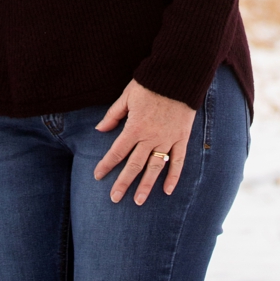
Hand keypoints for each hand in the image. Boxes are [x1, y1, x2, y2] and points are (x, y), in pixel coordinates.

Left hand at [93, 79, 195, 203]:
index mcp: (135, 127)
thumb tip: (99, 129)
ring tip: (139, 201)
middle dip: (123, 183)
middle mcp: (151, 138)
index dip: (106, 164)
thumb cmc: (149, 85)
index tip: (97, 176)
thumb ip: (113, 115)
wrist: (177, 78)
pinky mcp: (182, 139)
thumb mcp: (126, 97)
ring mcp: (168, 140)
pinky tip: (167, 191)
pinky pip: (178, 162)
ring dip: (146, 186)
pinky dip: (173, 177)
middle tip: (114, 199)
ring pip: (155, 168)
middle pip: (134, 165)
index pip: (117, 151)